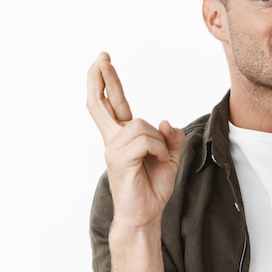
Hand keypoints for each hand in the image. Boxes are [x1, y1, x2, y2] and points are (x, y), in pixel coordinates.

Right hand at [86, 52, 184, 229]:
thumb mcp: (169, 157)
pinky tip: (156, 162)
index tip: (103, 61)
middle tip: (102, 56)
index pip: (112, 104)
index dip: (107, 82)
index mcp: (122, 137)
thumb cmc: (153, 187)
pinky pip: (145, 140)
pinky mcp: (120, 160)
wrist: (144, 215)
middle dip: (102, 78)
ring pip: (142, 126)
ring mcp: (113, 149)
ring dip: (158, 142)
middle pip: (102, 103)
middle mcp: (113, 140)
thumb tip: (163, 121)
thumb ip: (169, 137)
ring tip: (158, 160)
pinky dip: (158, 150)